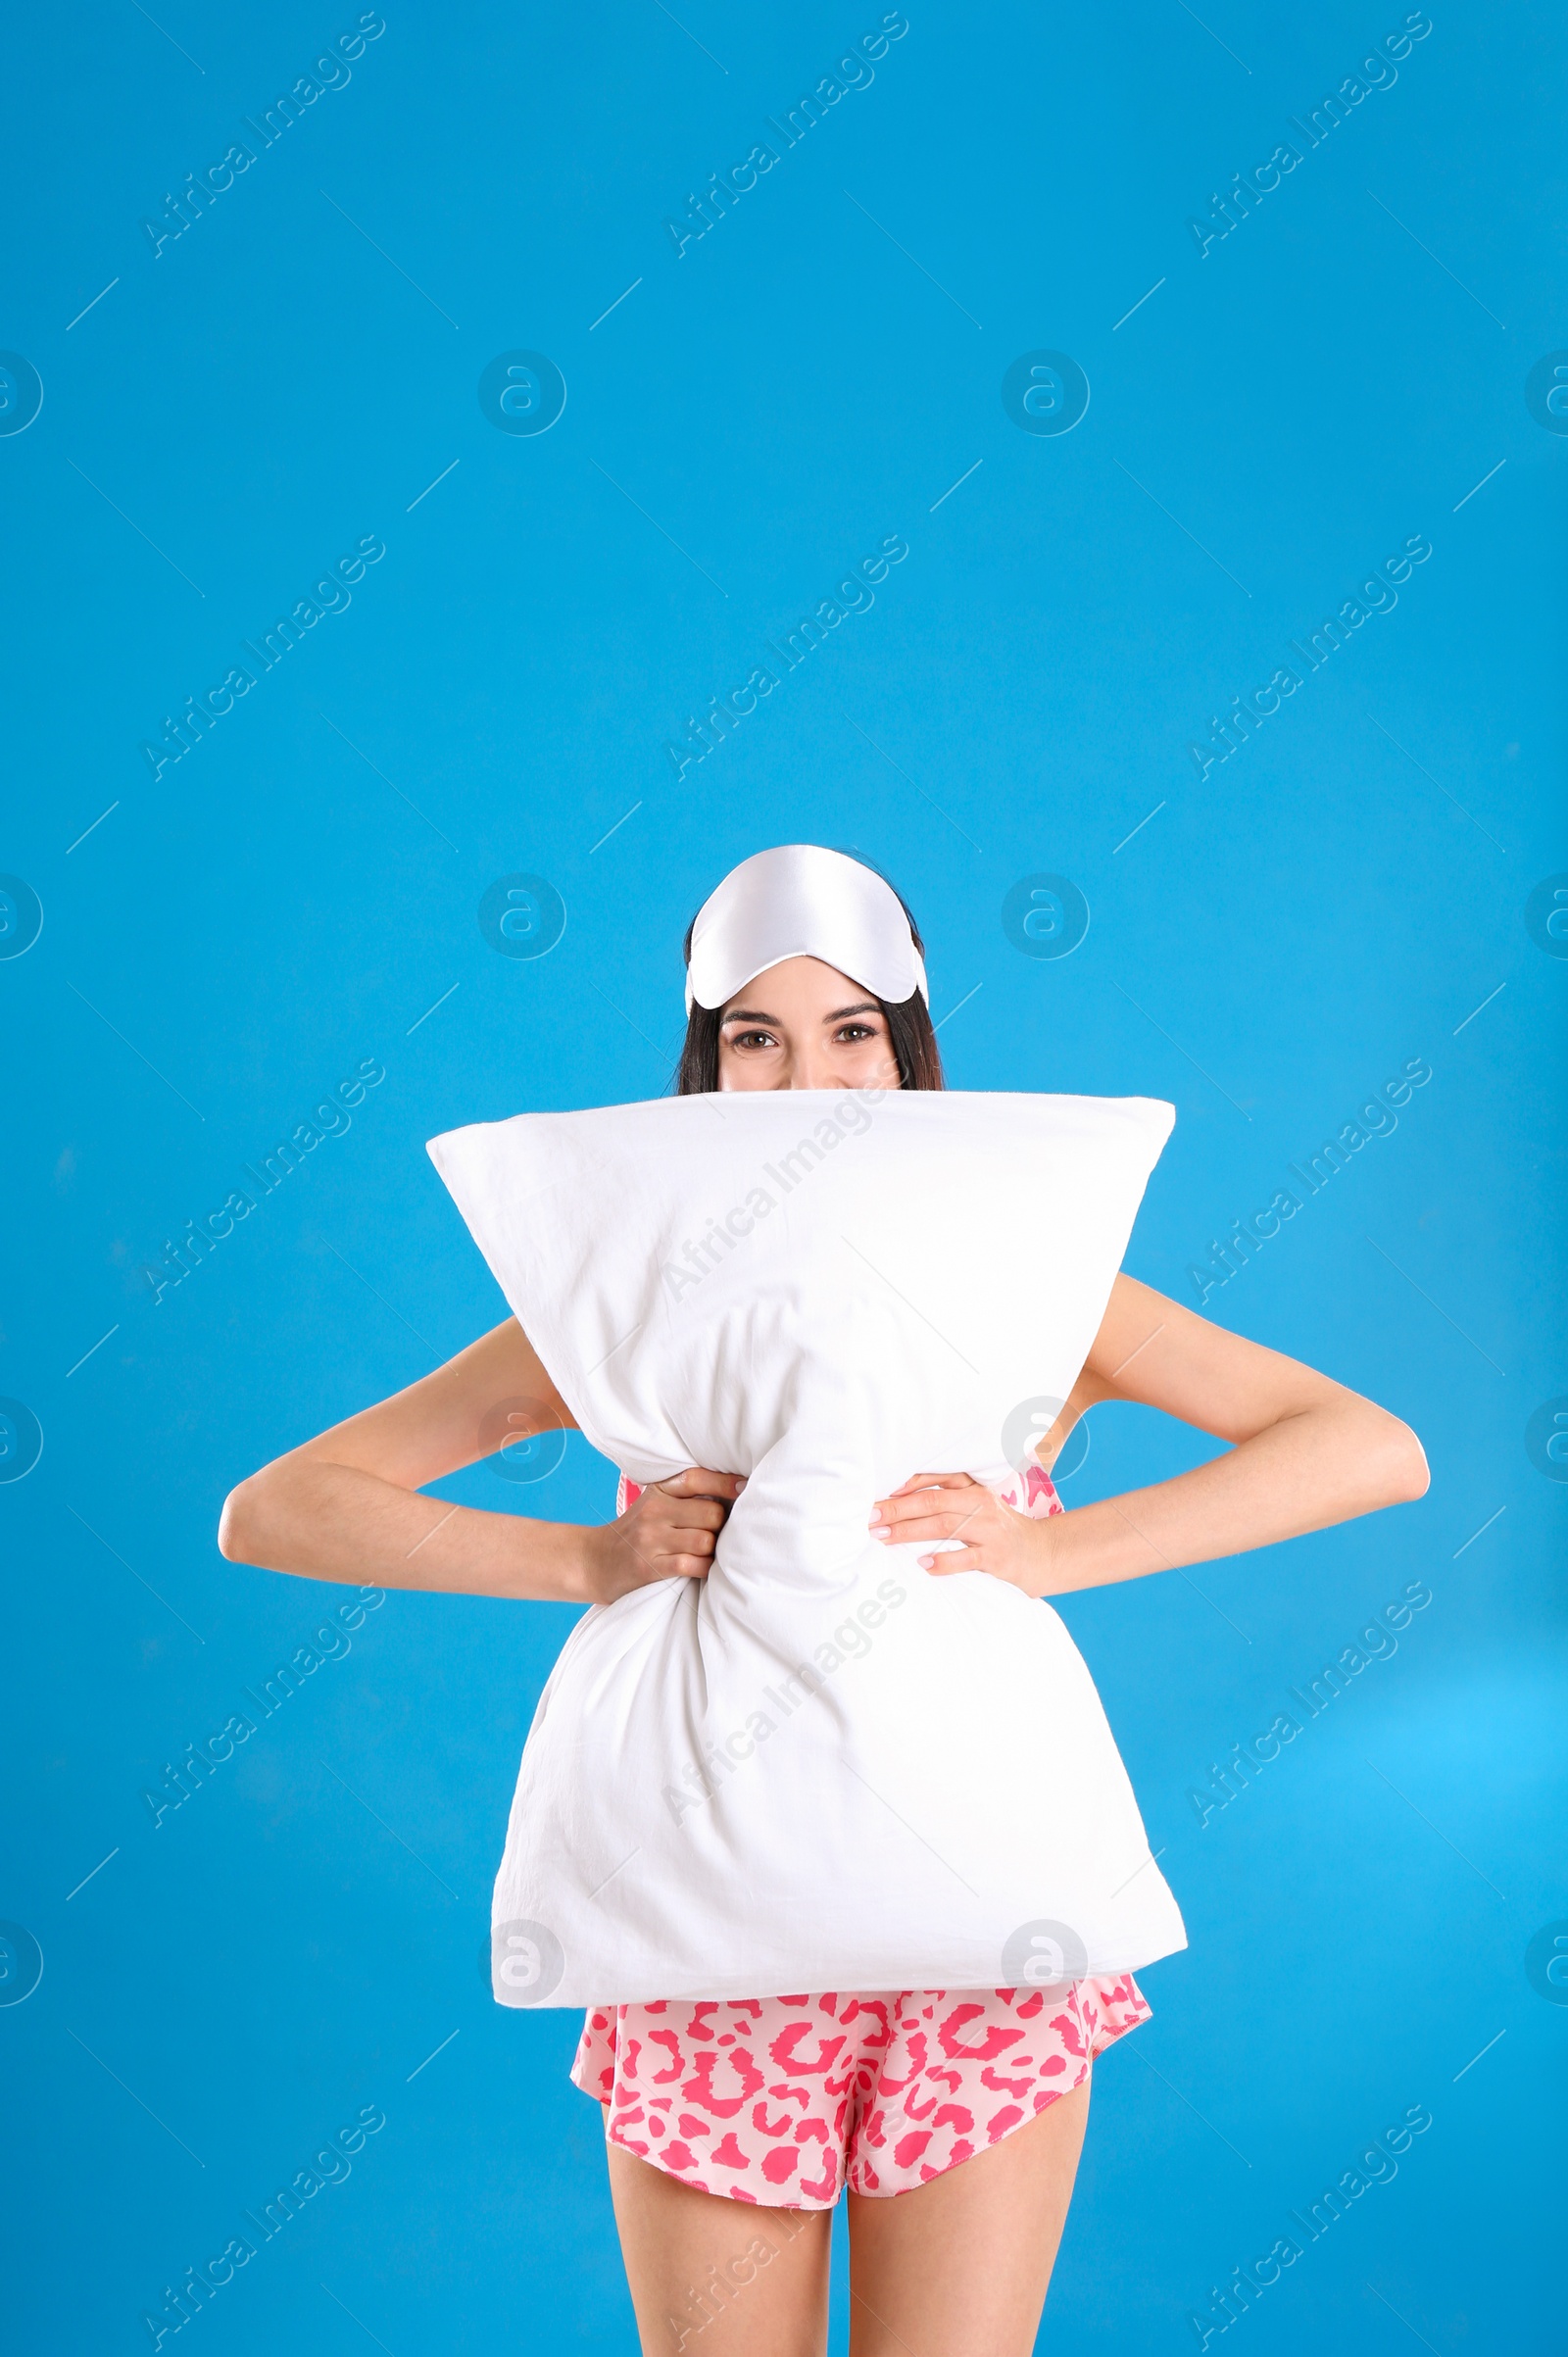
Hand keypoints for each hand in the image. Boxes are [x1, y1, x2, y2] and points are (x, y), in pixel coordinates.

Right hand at [580, 1468, 744, 1605]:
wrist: (594, 1561)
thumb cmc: (635, 1532)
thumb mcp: (654, 1503)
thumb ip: (685, 1496)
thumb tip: (735, 1493)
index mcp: (658, 1491)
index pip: (697, 1479)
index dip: (725, 1483)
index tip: (745, 1487)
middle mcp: (654, 1511)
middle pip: (711, 1514)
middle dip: (720, 1527)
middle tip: (714, 1534)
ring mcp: (651, 1540)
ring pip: (706, 1541)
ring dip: (712, 1550)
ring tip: (704, 1552)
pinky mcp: (650, 1567)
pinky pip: (693, 1565)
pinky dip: (703, 1567)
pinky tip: (698, 1566)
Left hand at [869, 1472, 1054, 1598]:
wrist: (1042, 1553)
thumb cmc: (998, 1529)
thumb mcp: (976, 1507)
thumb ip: (945, 1501)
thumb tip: (895, 1504)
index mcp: (973, 1488)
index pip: (935, 1478)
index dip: (904, 1484)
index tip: (875, 1494)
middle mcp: (980, 1504)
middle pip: (932, 1501)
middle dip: (897, 1509)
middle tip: (869, 1517)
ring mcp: (990, 1530)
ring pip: (944, 1525)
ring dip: (909, 1532)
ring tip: (883, 1537)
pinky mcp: (997, 1557)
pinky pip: (967, 1558)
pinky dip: (944, 1561)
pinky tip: (924, 1565)